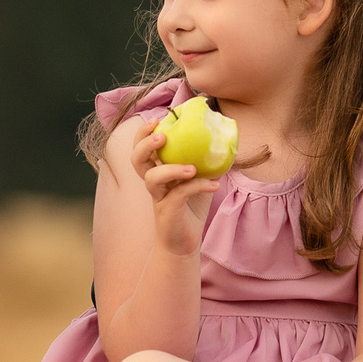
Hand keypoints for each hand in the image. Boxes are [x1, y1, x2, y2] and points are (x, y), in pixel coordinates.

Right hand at [128, 117, 219, 257]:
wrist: (185, 243)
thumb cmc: (190, 208)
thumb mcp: (199, 180)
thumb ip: (205, 162)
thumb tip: (225, 140)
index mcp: (157, 171)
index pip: (141, 148)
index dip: (143, 133)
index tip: (158, 119)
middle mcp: (153, 183)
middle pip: (136, 160)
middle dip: (145, 144)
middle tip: (162, 135)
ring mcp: (158, 198)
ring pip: (152, 178)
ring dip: (171, 168)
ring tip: (192, 167)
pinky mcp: (167, 212)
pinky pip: (179, 195)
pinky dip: (198, 187)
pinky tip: (214, 185)